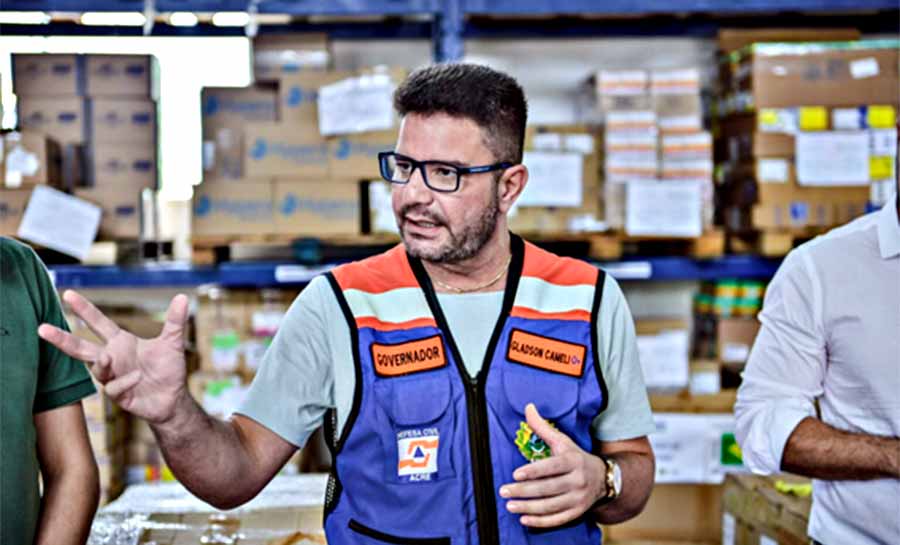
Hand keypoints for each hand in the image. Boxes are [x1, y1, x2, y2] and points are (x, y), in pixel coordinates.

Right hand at [38, 290, 189, 423]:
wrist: (174, 399)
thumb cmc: (169, 369)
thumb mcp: (173, 343)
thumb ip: (175, 321)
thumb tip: (183, 297)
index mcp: (121, 342)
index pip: (98, 323)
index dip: (84, 309)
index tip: (67, 294)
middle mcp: (112, 358)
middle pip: (80, 347)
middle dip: (61, 339)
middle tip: (42, 328)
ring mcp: (113, 377)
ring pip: (95, 368)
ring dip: (101, 363)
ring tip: (108, 357)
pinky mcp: (119, 396)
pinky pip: (114, 388)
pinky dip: (124, 381)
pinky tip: (138, 377)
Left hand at [499, 403, 606, 527]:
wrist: (603, 478)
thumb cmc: (575, 457)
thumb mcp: (562, 441)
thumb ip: (543, 427)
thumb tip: (528, 407)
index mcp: (572, 461)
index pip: (551, 467)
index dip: (534, 471)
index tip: (516, 474)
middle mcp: (577, 480)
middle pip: (548, 488)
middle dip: (524, 491)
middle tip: (504, 491)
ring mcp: (578, 498)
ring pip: (551, 505)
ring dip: (528, 507)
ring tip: (510, 505)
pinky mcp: (577, 512)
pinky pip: (558, 519)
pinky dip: (541, 521)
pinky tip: (525, 519)